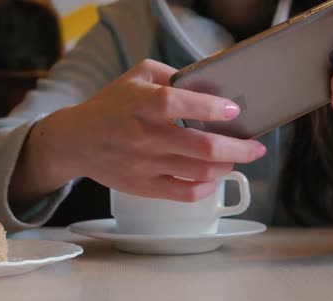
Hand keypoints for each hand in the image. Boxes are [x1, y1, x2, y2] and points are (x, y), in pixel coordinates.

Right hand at [17, 59, 265, 202]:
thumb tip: (207, 83)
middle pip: (205, 146)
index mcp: (145, 104)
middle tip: (256, 147)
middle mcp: (147, 136)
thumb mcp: (136, 76)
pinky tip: (213, 178)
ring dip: (227, 166)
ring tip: (235, 159)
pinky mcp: (144, 186)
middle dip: (240, 148)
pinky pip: (185, 193)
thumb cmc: (110, 106)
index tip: (235, 110)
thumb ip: (171, 74)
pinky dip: (206, 187)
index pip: (185, 103)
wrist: (76, 141)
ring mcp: (146, 164)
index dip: (216, 108)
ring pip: (201, 171)